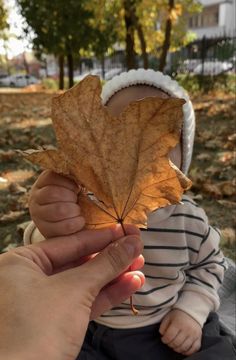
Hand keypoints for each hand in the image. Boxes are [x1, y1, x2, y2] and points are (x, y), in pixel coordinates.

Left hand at [0, 224, 143, 359]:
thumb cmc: (38, 330)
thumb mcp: (75, 289)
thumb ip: (106, 263)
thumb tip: (131, 242)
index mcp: (21, 263)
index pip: (69, 243)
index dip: (101, 237)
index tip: (124, 231)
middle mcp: (27, 280)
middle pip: (78, 262)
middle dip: (111, 259)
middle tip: (136, 250)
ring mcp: (41, 303)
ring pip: (83, 284)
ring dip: (113, 277)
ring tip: (139, 268)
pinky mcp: (54, 324)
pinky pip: (83, 302)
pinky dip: (106, 295)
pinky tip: (130, 285)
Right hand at [29, 170, 84, 238]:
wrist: (61, 221)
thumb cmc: (68, 198)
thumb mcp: (67, 186)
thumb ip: (72, 178)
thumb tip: (87, 175)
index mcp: (42, 182)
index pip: (51, 177)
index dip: (68, 183)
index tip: (77, 188)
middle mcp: (36, 197)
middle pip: (52, 193)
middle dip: (70, 197)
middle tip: (77, 200)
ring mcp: (38, 214)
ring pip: (58, 210)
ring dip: (73, 210)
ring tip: (78, 210)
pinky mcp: (45, 230)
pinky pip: (63, 227)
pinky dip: (76, 223)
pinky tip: (80, 221)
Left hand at [159, 309, 201, 355]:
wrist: (191, 311)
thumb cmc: (178, 314)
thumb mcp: (168, 317)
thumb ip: (163, 326)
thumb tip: (162, 335)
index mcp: (178, 323)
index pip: (169, 336)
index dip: (164, 340)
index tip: (164, 339)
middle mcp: (187, 329)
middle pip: (176, 343)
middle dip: (170, 344)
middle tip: (169, 342)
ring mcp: (194, 334)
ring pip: (184, 347)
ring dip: (177, 349)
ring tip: (175, 345)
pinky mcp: (199, 338)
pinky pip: (194, 349)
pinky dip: (188, 351)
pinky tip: (183, 349)